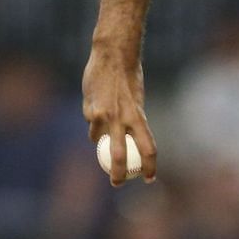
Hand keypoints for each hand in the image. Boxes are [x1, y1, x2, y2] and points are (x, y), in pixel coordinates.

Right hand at [81, 44, 158, 184]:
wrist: (112, 55)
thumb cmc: (128, 78)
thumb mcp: (136, 102)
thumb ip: (131, 121)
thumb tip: (128, 142)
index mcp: (139, 117)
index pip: (149, 149)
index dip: (150, 167)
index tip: (149, 179)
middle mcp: (121, 118)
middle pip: (120, 156)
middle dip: (118, 174)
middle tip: (117, 183)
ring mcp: (103, 115)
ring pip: (98, 139)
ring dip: (99, 137)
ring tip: (103, 118)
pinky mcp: (88, 109)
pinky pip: (90, 123)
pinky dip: (92, 120)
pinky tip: (96, 104)